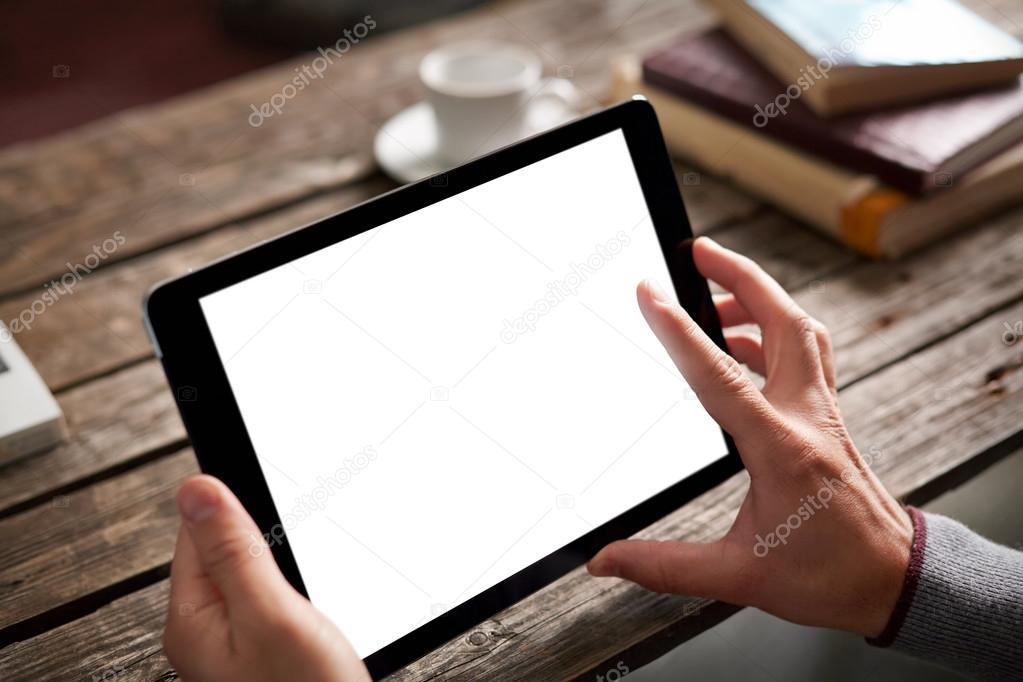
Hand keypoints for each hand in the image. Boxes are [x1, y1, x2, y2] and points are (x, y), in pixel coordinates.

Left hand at [164, 475, 369, 681]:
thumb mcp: (272, 615)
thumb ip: (234, 553)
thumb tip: (196, 489)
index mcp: (192, 622)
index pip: (197, 533)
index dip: (237, 507)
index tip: (276, 490)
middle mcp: (209, 634)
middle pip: (228, 552)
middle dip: (271, 539)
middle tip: (305, 555)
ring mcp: (241, 645)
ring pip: (260, 576)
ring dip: (290, 567)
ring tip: (317, 580)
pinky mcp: (273, 652)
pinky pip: (279, 602)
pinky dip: (302, 592)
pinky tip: (325, 603)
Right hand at [587, 237, 912, 638]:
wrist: (894, 582)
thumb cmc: (827, 577)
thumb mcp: (736, 577)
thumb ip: (664, 566)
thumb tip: (605, 561)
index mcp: (780, 449)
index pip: (720, 374)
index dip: (679, 329)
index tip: (650, 292)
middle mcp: (808, 418)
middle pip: (783, 323)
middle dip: (740, 276)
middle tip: (700, 252)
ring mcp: (825, 415)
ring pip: (802, 332)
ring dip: (763, 300)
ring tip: (717, 294)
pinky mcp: (830, 420)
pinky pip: (808, 355)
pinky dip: (777, 333)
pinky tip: (747, 348)